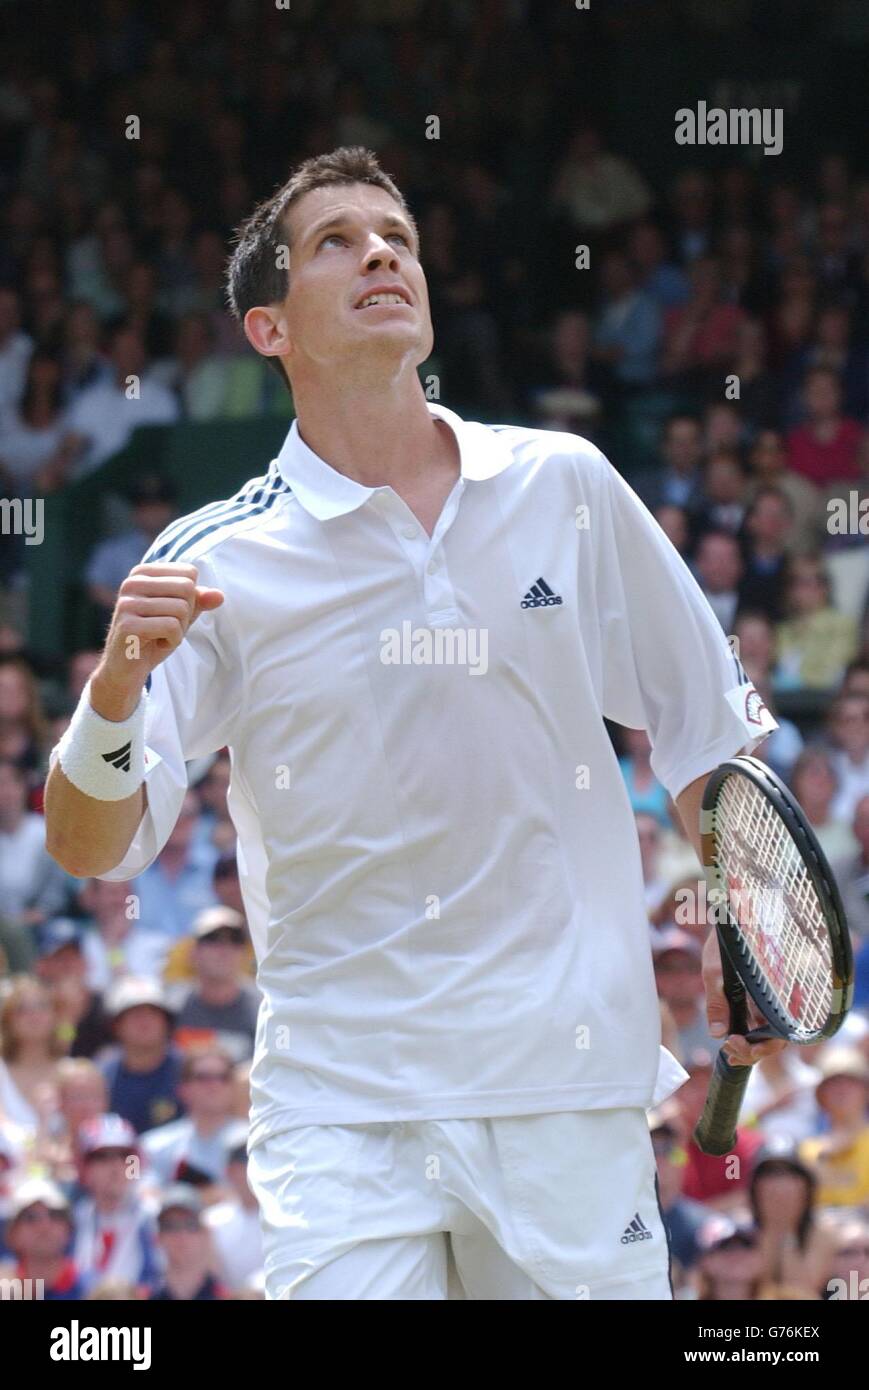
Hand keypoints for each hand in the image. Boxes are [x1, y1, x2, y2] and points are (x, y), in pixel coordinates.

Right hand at [91, 562, 223, 717]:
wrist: (126, 668)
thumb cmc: (154, 636)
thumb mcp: (180, 615)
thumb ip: (199, 601)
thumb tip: (219, 595)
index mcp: (143, 572)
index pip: (189, 574)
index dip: (190, 598)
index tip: (170, 612)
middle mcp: (132, 582)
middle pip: (187, 589)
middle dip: (186, 614)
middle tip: (166, 627)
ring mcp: (127, 603)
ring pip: (181, 609)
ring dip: (179, 630)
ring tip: (159, 636)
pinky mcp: (128, 625)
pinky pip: (172, 627)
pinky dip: (172, 641)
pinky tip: (156, 644)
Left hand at [701, 929, 787, 1065]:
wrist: (733, 918)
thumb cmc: (726, 941)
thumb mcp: (714, 970)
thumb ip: (717, 1001)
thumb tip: (717, 1034)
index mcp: (771, 994)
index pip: (777, 1035)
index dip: (758, 1048)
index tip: (732, 1044)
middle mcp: (775, 999)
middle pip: (775, 1040)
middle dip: (752, 1052)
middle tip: (729, 1052)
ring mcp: (768, 1000)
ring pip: (768, 1035)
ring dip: (750, 1047)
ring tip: (729, 1049)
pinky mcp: (759, 999)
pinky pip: (760, 1024)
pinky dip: (747, 1036)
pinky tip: (731, 1038)